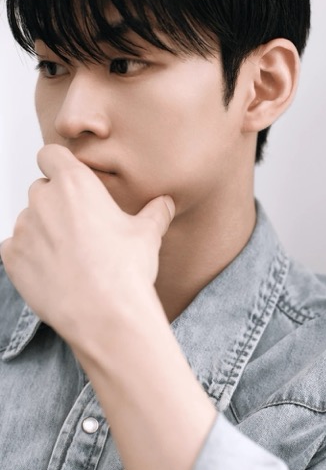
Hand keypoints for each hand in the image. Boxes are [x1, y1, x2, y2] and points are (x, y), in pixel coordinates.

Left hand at [0, 144, 174, 341]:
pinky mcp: (11, 258)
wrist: (104, 315)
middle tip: (81, 230)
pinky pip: (15, 248)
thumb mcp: (148, 235)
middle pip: (42, 189)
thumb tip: (166, 203)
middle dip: (57, 204)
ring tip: (71, 257)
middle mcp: (43, 200)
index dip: (60, 165)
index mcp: (75, 184)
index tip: (70, 180)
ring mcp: (23, 229)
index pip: (51, 154)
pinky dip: (30, 255)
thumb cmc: (126, 270)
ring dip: (44, 231)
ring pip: (29, 220)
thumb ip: (155, 212)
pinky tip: (55, 271)